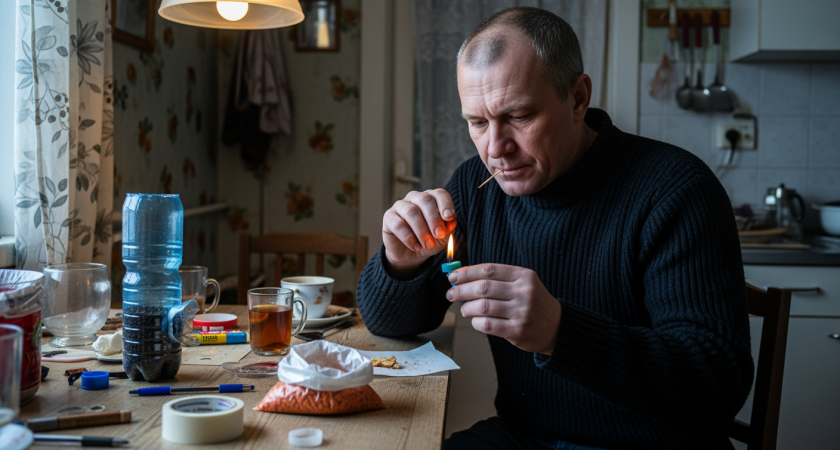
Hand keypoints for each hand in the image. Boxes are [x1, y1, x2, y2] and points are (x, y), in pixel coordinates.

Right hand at [382, 189, 456, 276]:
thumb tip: (451, 222)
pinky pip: (399, 224)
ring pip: (411, 211)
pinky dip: (409, 238)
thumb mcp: (442, 237)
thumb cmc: (428, 241)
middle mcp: (416, 198)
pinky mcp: (389, 217)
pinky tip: (416, 247)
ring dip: (422, 230)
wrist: (410, 254)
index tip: (449, 217)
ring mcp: (400, 206)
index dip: (446, 204)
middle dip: (434, 219)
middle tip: (439, 235)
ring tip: (428, 244)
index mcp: (431, 199)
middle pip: (425, 200)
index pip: (440, 194)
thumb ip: (448, 229)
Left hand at [447, 264, 561, 354]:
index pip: (489, 270)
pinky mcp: (517, 330)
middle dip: (461, 290)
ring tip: (464, 309)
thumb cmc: (534, 303)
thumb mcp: (523, 284)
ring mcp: (521, 312)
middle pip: (483, 287)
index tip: (453, 277)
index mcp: (524, 276)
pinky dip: (476, 322)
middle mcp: (523, 292)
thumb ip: (497, 280)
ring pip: (483, 306)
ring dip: (467, 307)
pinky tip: (475, 320)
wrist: (557, 327)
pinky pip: (488, 324)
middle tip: (451, 293)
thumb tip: (463, 278)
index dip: (467, 273)